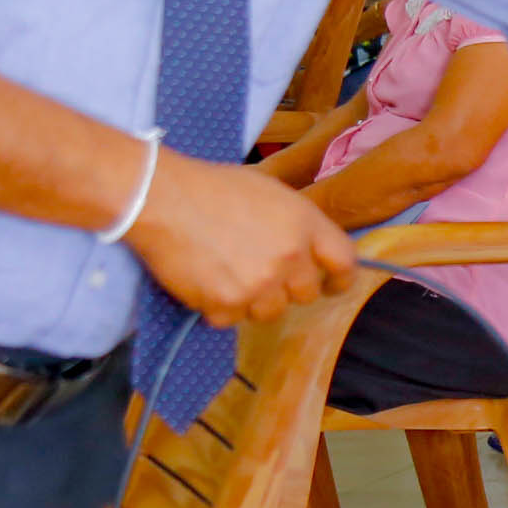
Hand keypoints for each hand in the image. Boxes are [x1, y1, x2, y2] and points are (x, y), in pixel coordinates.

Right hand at [125, 153, 360, 327]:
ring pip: (270, 312)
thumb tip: (310, 249)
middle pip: (306, 294)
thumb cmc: (213, 188)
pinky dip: (219, 306)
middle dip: (286, 287)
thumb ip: (297, 224)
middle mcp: (290, 257)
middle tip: (258, 270)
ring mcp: (259, 284)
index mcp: (305, 223)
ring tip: (227, 270)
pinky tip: (205, 279)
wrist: (162, 198)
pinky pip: (232, 319)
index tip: (331, 284)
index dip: (340, 278)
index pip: (345, 262)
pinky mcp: (227, 304)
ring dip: (253, 300)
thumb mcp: (270, 192)